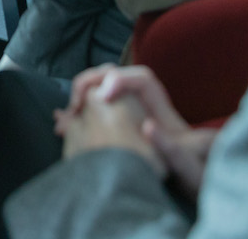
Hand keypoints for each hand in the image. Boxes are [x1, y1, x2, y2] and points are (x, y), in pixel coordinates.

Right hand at [61, 65, 213, 197]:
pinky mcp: (111, 118)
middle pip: (112, 75)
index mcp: (160, 104)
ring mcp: (124, 106)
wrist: (183, 173)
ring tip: (64, 118)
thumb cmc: (185, 167)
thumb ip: (172, 148)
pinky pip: (90, 105)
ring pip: (97, 88)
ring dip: (78, 98)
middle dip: (90, 83)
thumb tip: (148, 126)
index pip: (140, 78)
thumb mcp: (184, 160)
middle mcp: (140, 99)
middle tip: (75, 106)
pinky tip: (62, 126)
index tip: (103, 96)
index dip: (120, 79)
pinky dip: (76, 112)